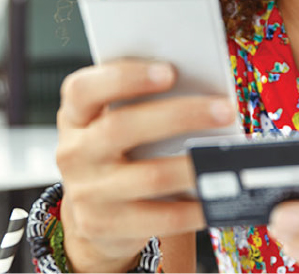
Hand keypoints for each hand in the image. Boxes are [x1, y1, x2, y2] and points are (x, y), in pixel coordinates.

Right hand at [55, 59, 236, 271]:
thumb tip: (201, 93)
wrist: (95, 215)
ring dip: (193, 165)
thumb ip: (142, 104)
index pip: (84, 89)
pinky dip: (193, 208)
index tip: (169, 71)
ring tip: (224, 156)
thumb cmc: (116, 153)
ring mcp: (87, 193)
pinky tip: (214, 196)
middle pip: (122, 128)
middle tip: (223, 110)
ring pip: (149, 176)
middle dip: (179, 115)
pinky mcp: (105, 226)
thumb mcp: (113, 123)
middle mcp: (74, 152)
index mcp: (75, 116)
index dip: (125, 78)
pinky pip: (159, 218)